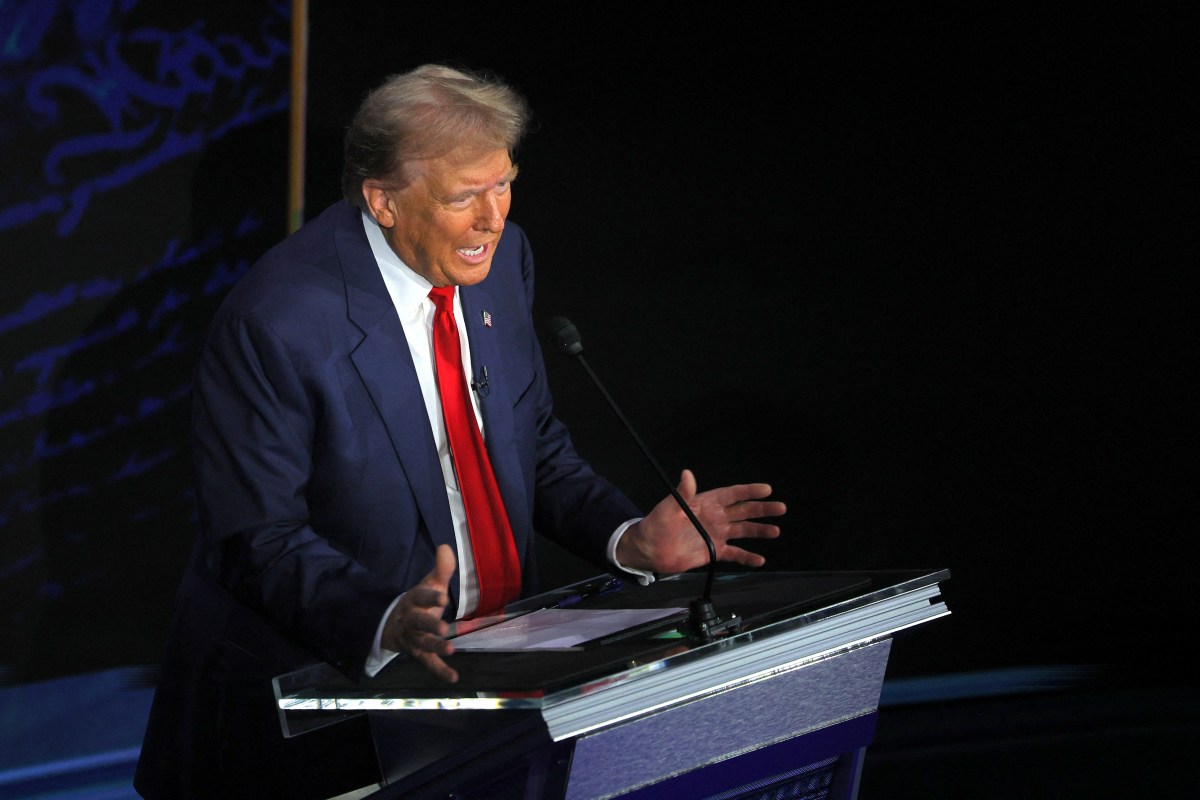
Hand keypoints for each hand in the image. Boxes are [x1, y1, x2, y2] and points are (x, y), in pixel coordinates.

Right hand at [381, 544, 458, 682]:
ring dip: (435, 647)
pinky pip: (428, 663)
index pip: (420, 597)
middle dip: (430, 626)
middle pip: (418, 623)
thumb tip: (446, 546)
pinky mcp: (418, 653)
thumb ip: (441, 569)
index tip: (444, 598)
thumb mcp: (428, 584)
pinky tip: (454, 678)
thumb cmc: (418, 603)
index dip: (431, 598)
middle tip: (444, 629)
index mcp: (413, 601)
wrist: (393, 625)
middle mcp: (411, 620)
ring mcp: (413, 639)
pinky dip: (440, 671)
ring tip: (450, 650)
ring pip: (422, 644)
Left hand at [617, 469, 784, 574]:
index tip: (766, 489)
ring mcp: (715, 534)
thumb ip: (682, 493)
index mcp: (706, 503)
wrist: (650, 551)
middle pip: (744, 511)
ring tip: (775, 531)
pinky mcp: (713, 552)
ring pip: (743, 530)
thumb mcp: (669, 507)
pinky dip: (747, 557)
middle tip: (780, 508)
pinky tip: (760, 559)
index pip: (732, 494)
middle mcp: (715, 517)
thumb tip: (687, 474)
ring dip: (759, 530)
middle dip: (762, 509)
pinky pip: (735, 553)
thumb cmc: (656, 525)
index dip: (749, 491)